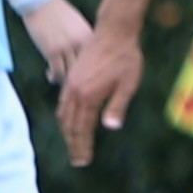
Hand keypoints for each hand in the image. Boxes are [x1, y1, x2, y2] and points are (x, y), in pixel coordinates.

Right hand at [20, 0, 96, 75]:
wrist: (40, 1)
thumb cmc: (57, 11)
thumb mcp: (77, 23)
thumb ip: (83, 38)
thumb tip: (84, 55)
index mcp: (90, 35)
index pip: (98, 58)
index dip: (93, 70)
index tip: (88, 76)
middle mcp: (81, 42)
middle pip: (87, 69)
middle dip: (81, 79)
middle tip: (74, 82)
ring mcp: (67, 47)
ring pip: (71, 73)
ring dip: (65, 79)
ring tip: (60, 80)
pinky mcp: (52, 50)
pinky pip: (57, 71)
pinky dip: (54, 76)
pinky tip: (50, 75)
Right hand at [55, 27, 145, 164]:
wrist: (114, 32)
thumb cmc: (125, 59)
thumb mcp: (128, 84)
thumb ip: (118, 106)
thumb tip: (110, 128)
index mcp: (88, 96)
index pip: (83, 129)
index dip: (83, 146)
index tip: (83, 161)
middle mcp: (75, 92)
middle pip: (70, 124)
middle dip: (73, 144)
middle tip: (77, 160)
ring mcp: (71, 83)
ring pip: (64, 113)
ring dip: (67, 131)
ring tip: (73, 144)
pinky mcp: (72, 77)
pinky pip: (64, 102)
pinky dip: (65, 117)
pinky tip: (70, 121)